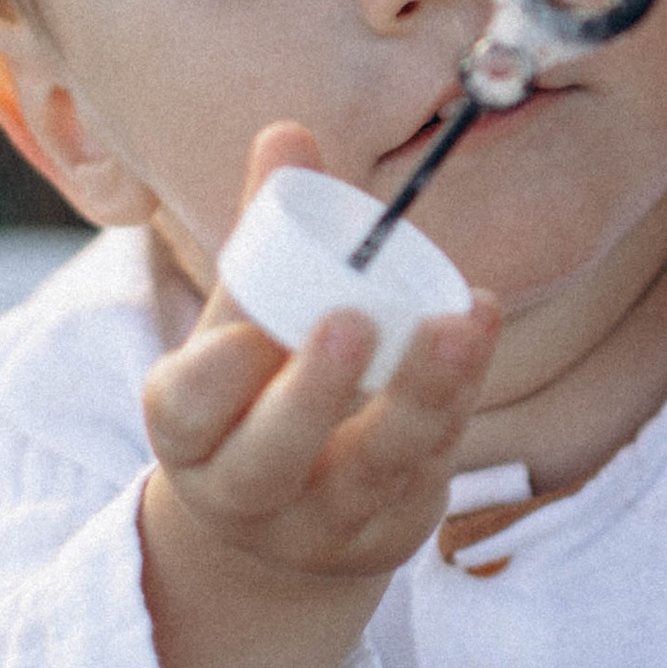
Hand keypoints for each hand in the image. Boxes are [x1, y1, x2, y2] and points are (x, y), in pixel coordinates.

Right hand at [137, 124, 498, 667]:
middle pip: (269, 458)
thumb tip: (288, 132)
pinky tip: (478, 331)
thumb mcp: (241, 320)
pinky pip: (428, 467)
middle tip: (353, 321)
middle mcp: (244, 492)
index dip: (218, 376)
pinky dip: (457, 399)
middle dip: (312, 394)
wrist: (280, 520)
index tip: (255, 329)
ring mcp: (319, 526)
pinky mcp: (389, 535)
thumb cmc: (256, 390)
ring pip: (369, 472)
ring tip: (459, 323)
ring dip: (421, 395)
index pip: (188, 411)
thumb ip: (267, 231)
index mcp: (190, 432)